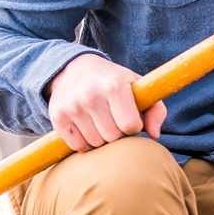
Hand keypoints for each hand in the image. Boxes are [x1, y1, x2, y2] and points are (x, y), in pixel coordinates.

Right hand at [47, 53, 165, 150]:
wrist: (74, 69)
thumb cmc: (113, 82)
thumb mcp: (137, 87)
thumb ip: (156, 109)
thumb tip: (154, 134)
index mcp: (114, 85)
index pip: (130, 126)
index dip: (133, 127)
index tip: (129, 118)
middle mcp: (91, 95)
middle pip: (112, 137)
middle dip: (117, 133)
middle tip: (113, 120)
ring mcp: (72, 107)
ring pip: (95, 144)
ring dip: (101, 139)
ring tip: (100, 122)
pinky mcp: (57, 117)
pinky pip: (78, 146)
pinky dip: (85, 142)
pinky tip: (86, 127)